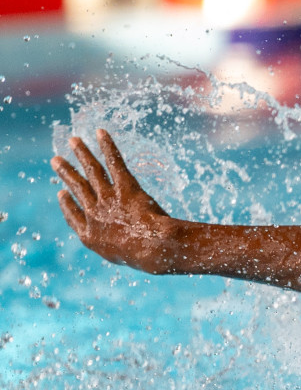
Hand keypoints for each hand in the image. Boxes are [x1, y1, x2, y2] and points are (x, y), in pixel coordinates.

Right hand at [52, 129, 178, 273]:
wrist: (154, 248)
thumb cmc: (146, 257)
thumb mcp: (126, 257)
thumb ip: (122, 246)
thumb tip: (134, 244)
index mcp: (90, 235)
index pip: (73, 216)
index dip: (67, 203)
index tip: (62, 193)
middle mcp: (94, 214)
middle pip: (78, 187)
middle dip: (66, 172)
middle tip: (56, 160)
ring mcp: (108, 198)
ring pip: (91, 170)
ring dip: (81, 153)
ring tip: (74, 140)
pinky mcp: (125, 187)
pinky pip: (114, 161)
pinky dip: (107, 145)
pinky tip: (100, 132)